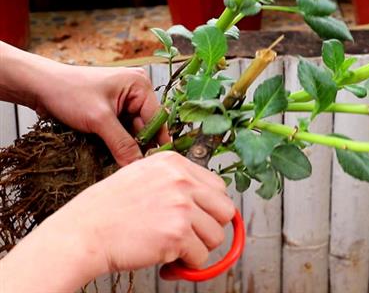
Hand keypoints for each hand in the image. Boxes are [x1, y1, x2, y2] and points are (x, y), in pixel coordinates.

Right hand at [0, 151, 235, 291]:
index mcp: (174, 163)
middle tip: (190, 239)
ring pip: (216, 236)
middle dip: (210, 229)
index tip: (198, 221)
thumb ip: (175, 184)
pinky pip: (200, 257)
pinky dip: (186, 266)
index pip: (218, 187)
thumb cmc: (107, 210)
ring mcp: (181, 205)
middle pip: (225, 210)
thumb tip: (206, 203)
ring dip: (198, 249)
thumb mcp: (143, 177)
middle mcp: (181, 180)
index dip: (210, 209)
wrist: (83, 233)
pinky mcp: (178, 233)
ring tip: (174, 250)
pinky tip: (167, 263)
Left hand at [35, 64, 169, 164]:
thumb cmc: (68, 91)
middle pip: (147, 127)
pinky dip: (118, 144)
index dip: (156, 141)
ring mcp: (124, 103)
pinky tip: (113, 156)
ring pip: (134, 132)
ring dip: (127, 147)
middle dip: (139, 146)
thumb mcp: (98, 119)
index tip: (154, 164)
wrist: (39, 86)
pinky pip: (122, 132)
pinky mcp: (113, 113)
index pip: (158, 118)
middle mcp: (136, 93)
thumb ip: (122, 144)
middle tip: (134, 168)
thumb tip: (138, 166)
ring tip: (121, 164)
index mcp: (140, 85)